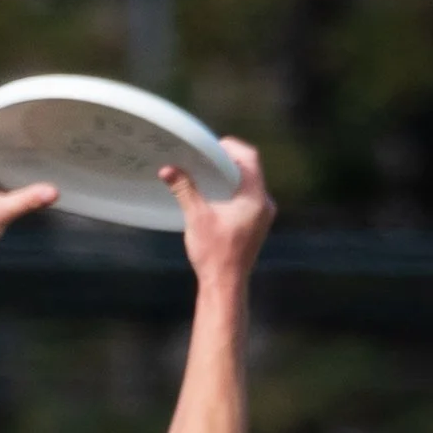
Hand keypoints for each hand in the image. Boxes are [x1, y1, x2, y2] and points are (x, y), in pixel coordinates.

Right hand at [164, 136, 274, 285]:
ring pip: (251, 185)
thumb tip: (168, 169)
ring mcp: (264, 216)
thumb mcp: (197, 217)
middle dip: (230, 161)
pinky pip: (250, 199)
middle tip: (209, 158)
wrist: (225, 286)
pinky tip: (219, 198)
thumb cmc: (214, 254)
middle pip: (251, 170)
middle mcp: (265, 203)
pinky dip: (236, 192)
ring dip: (233, 177)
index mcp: (255, 197)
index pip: (250, 158)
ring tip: (211, 176)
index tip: (214, 146)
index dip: (232, 147)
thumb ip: (185, 190)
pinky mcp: (259, 226)